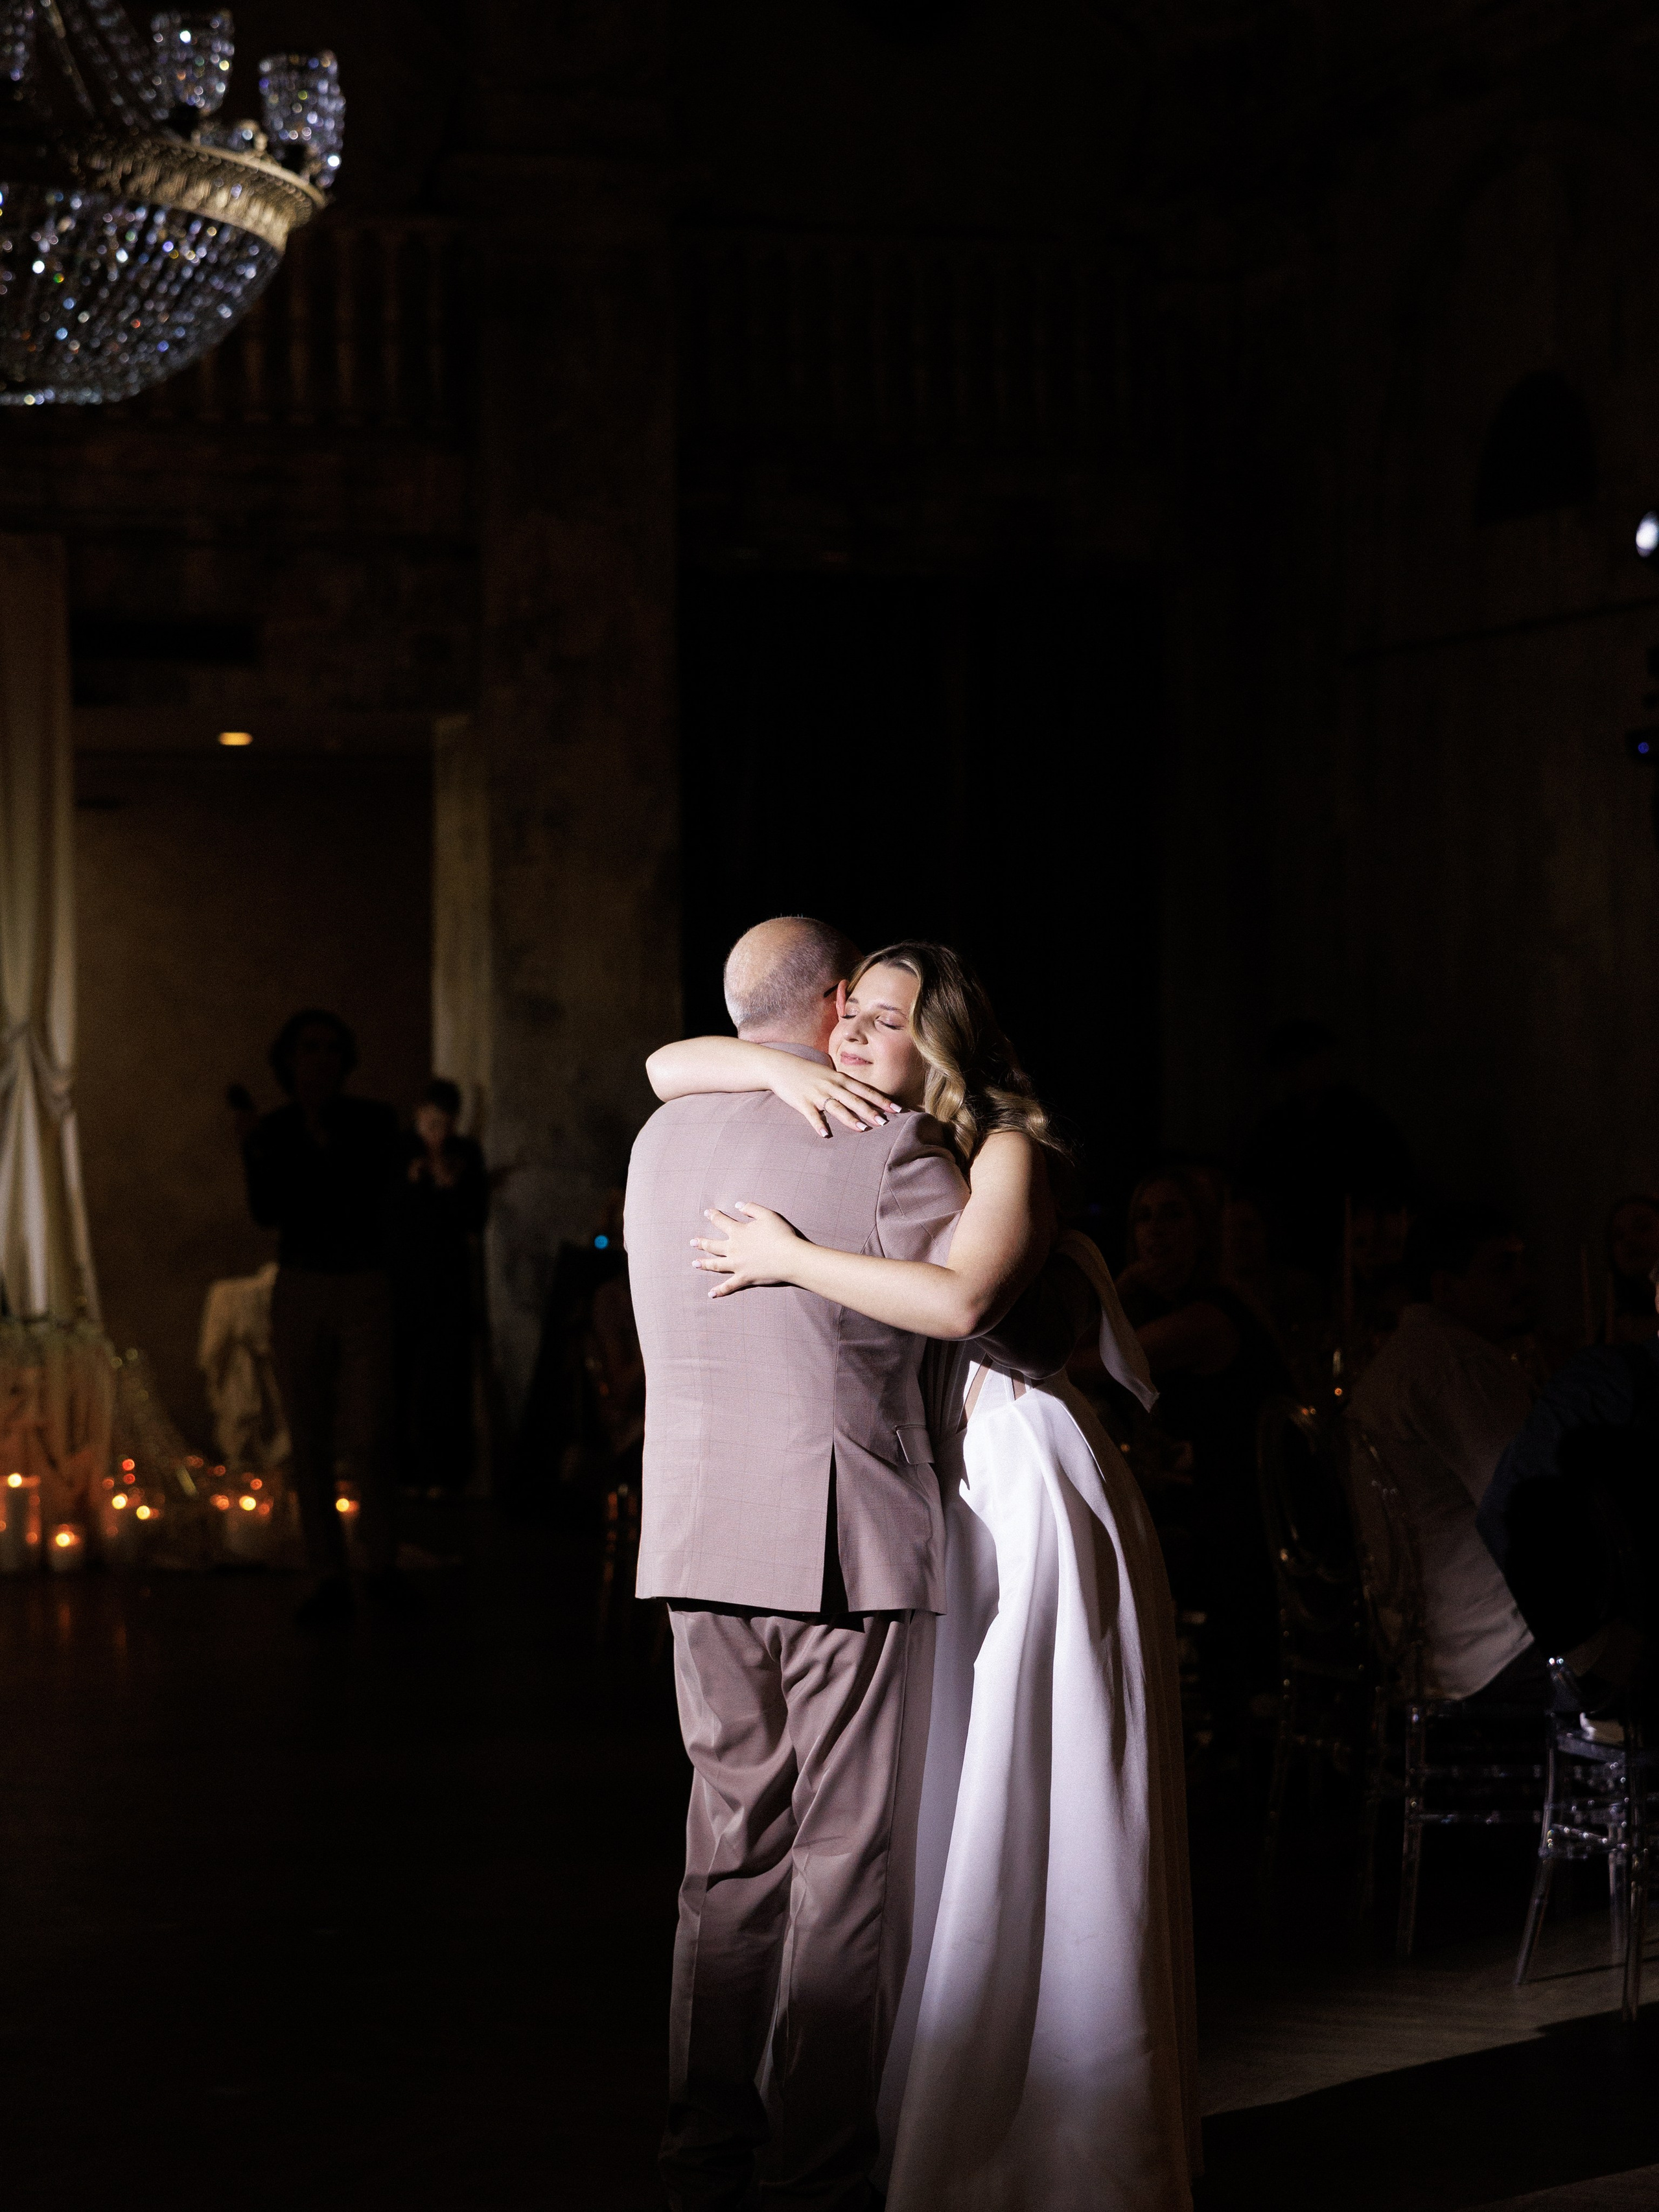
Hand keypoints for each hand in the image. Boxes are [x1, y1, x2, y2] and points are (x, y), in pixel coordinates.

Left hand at [691, 1203, 805, 1295]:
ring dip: (704, 1264)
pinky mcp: (744, 1278)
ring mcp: (737, 1265)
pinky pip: (729, 1286)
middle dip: (702, 1243)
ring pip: (716, 1265)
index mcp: (739, 1232)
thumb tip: (738, 1205)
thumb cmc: (781, 1234)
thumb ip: (751, 1208)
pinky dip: (719, 1291)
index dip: (713, 1216)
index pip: (721, 1222)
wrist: (790, 1257)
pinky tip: (711, 1294)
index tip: (707, 1213)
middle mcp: (734, 1249)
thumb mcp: (767, 1215)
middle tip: (692, 1242)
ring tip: (695, 1263)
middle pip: (713, 1246)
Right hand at [765, 1056, 900, 1138]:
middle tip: (885, 1122)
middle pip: (855, 1100)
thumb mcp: (830, 1075)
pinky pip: (812, 1116)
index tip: (897, 1108)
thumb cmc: (808, 1072)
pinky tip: (826, 1135)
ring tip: (863, 1129)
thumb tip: (862, 1097)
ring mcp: (817, 1094)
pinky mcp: (802, 1102)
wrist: (781, 1066)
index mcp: (840, 1079)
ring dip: (850, 1119)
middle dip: (871, 1111)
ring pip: (837, 1107)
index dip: (881, 1100)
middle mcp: (832, 1085)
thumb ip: (845, 1086)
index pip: (865, 1090)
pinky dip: (819, 1125)